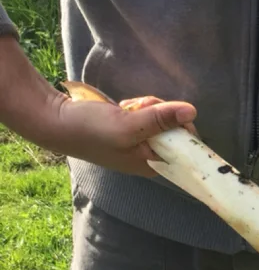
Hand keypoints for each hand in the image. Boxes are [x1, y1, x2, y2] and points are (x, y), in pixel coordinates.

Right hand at [46, 91, 195, 176]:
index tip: (166, 116)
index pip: (185, 149)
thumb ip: (159, 119)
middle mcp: (147, 155)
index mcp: (151, 164)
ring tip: (125, 108)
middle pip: (174, 129)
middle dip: (160, 112)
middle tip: (138, 108)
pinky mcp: (130, 126)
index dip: (181, 128)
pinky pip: (146, 112)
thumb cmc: (90, 130)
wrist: (55, 120)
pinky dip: (137, 106)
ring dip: (147, 106)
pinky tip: (121, 106)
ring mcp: (138, 140)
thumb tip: (192, 111)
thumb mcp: (128, 125)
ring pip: (161, 117)